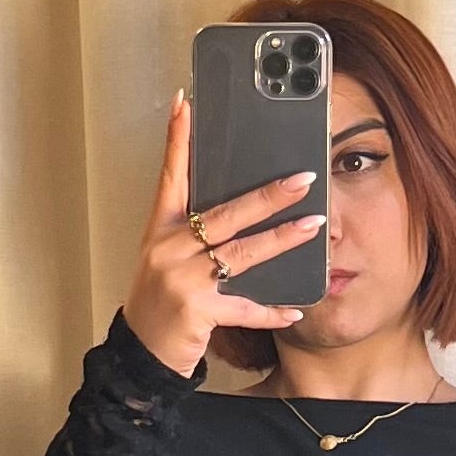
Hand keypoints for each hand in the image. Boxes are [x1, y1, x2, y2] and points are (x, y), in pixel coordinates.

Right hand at [121, 90, 325, 377]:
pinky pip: (245, 307)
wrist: (141, 352)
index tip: (185, 104)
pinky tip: (295, 309)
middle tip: (302, 178)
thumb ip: (194, 231)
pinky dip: (271, 310)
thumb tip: (241, 206)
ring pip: (242, 253)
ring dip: (283, 240)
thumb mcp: (167, 257)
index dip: (177, 139)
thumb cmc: (161, 299)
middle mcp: (170, 248)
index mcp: (161, 228)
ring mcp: (183, 279)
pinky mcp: (197, 310)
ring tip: (314, 226)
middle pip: (226, 213)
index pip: (171, 175)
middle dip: (268, 195)